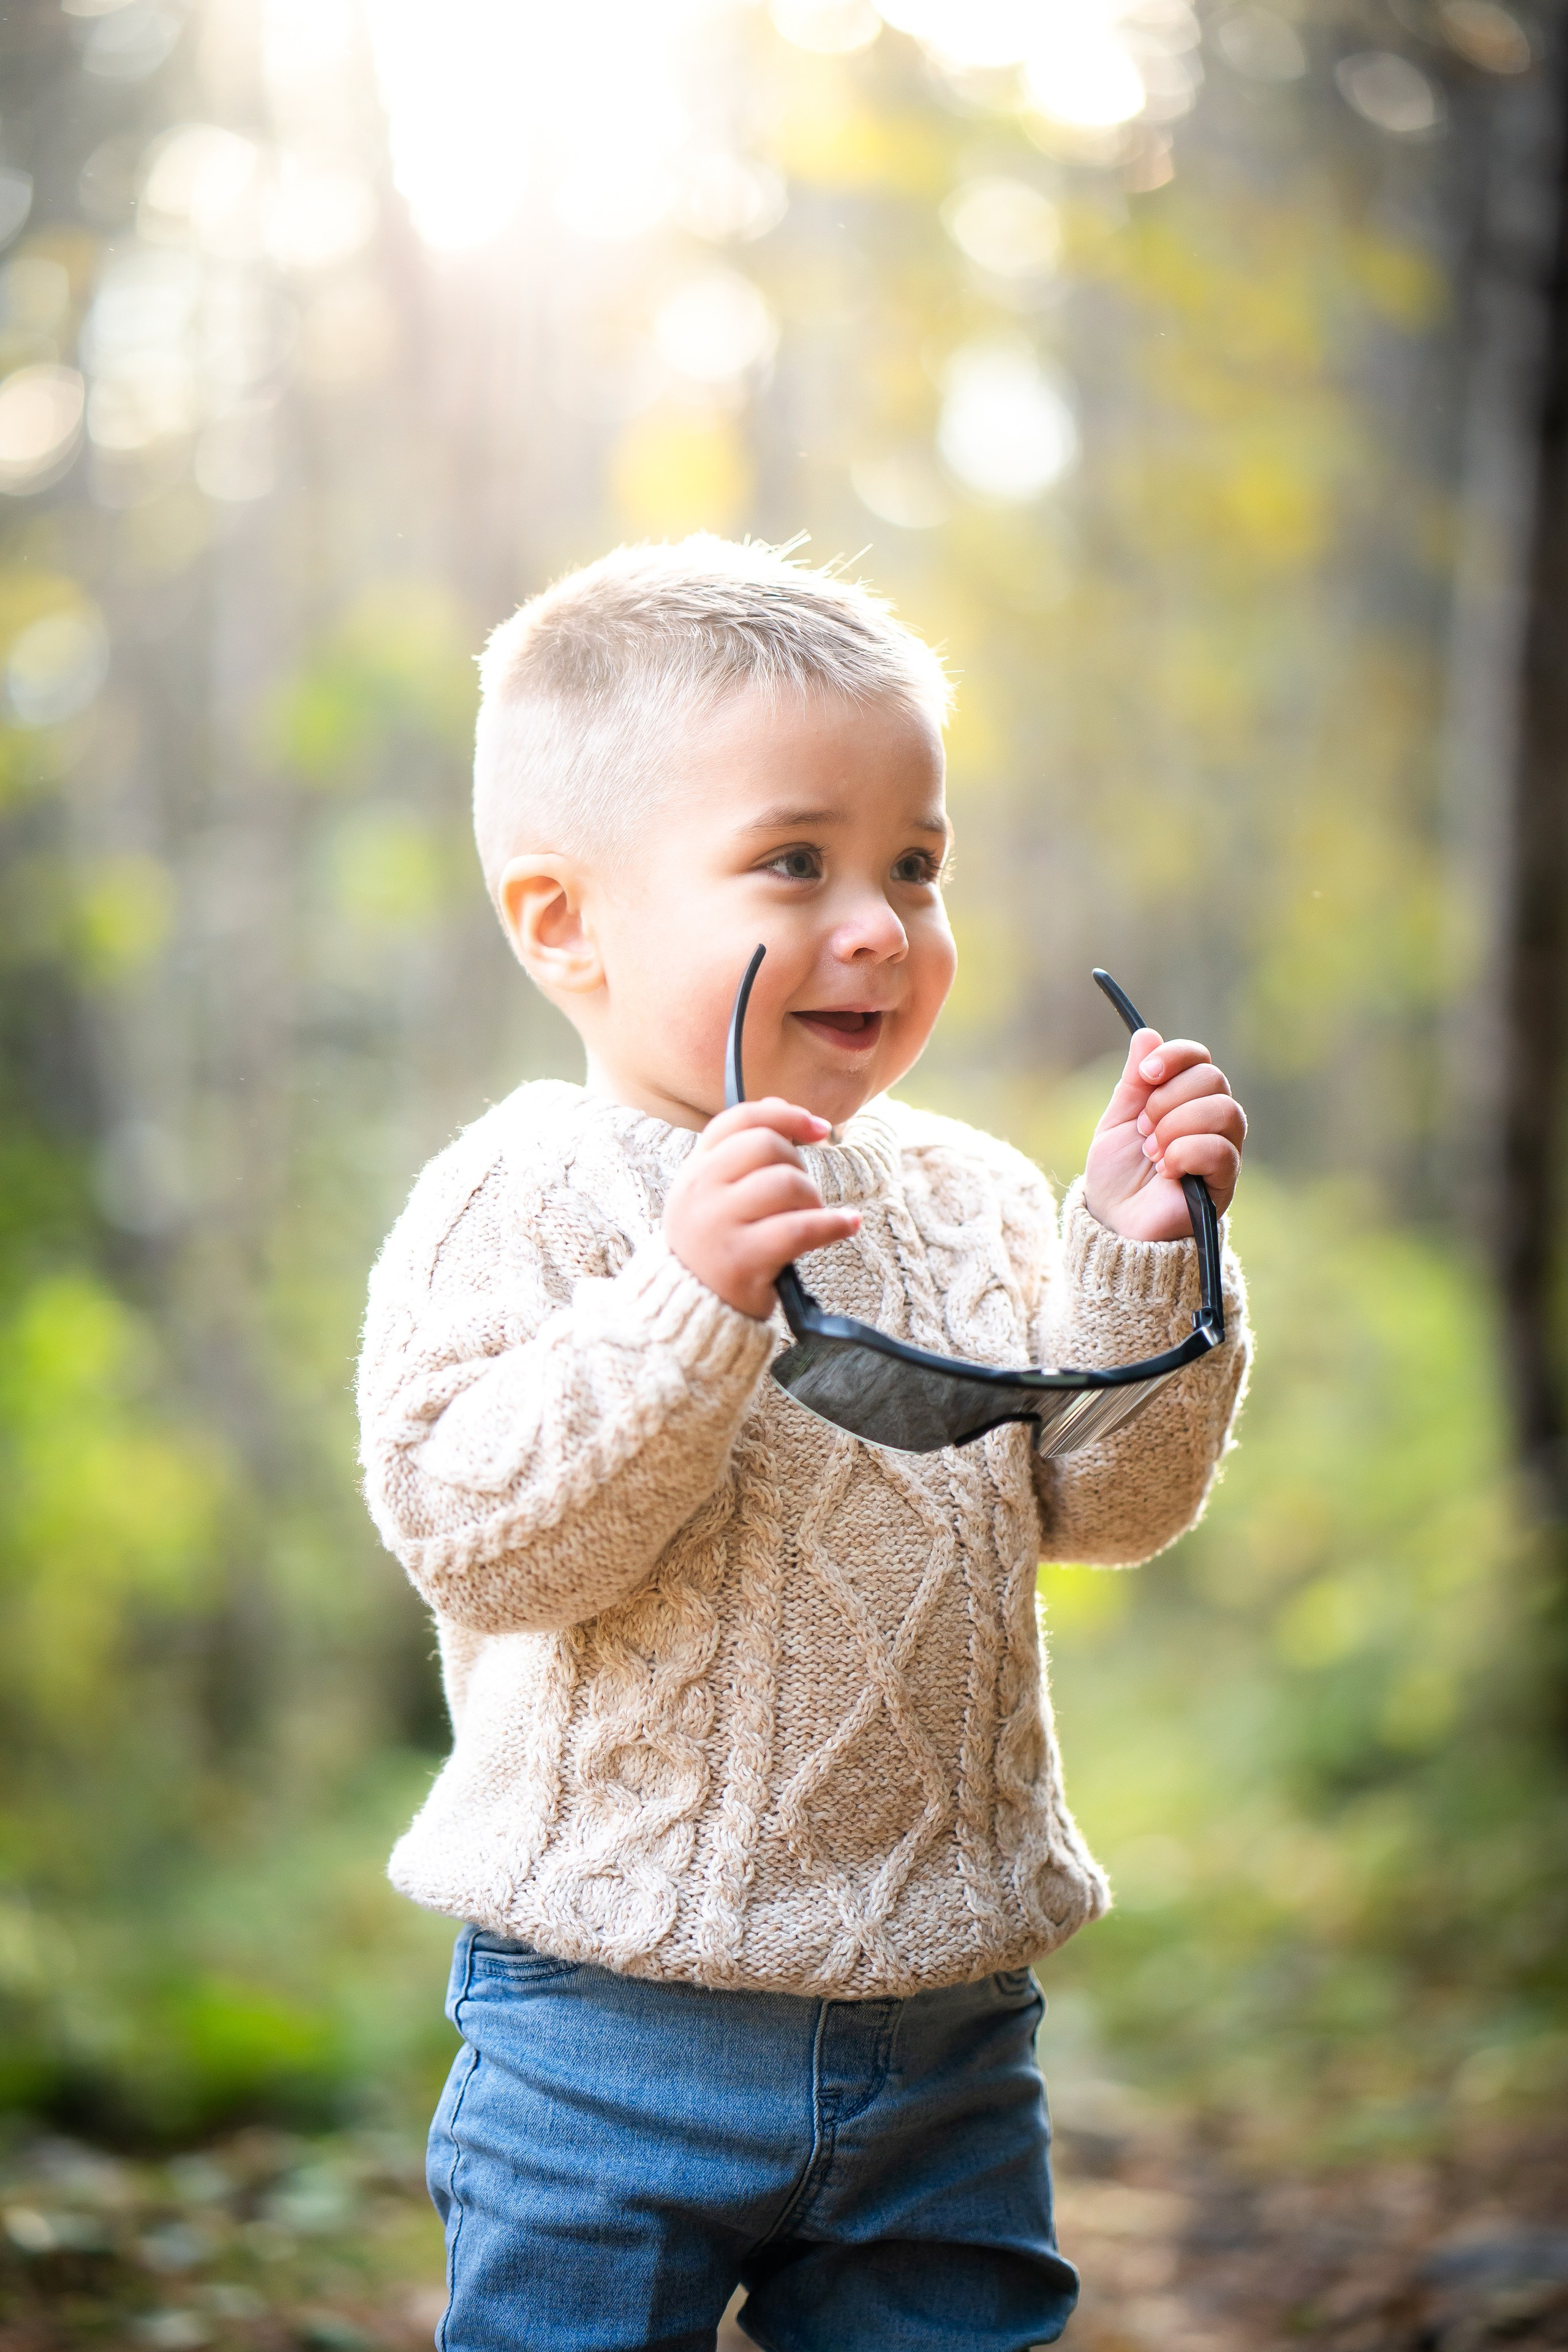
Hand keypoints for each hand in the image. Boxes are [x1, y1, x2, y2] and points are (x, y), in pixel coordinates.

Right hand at [664, 1099, 861, 1319]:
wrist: (687, 1311)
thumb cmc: (714, 1246)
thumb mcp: (714, 1195)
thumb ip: (741, 1152)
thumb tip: (781, 1105)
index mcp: (695, 1170)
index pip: (738, 1120)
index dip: (784, 1115)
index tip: (820, 1129)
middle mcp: (701, 1191)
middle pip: (765, 1145)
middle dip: (798, 1163)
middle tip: (804, 1193)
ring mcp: (719, 1225)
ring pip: (785, 1183)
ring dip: (812, 1198)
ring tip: (813, 1216)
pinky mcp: (741, 1259)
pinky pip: (799, 1229)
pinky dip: (832, 1224)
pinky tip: (847, 1225)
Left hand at [1082, 1029, 1245, 1244]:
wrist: (1115, 1224)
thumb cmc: (1117, 1176)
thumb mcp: (1117, 1122)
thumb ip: (1134, 1082)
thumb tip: (1146, 1034)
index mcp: (1187, 1101)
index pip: (1200, 1059)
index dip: (1174, 1057)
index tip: (1145, 1075)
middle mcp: (1212, 1121)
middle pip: (1213, 1080)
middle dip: (1167, 1100)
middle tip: (1143, 1130)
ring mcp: (1224, 1150)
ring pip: (1222, 1110)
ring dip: (1175, 1127)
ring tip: (1152, 1151)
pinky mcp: (1225, 1182)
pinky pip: (1220, 1149)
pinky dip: (1184, 1153)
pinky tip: (1165, 1170)